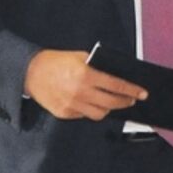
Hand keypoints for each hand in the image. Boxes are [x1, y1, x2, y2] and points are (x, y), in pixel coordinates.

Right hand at [23, 49, 146, 120]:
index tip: (142, 93)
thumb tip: (116, 75)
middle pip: (111, 104)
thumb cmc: (56, 61)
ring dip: (108, 109)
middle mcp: (80, 92)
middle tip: (131, 100)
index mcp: (85, 75)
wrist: (30, 72)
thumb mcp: (80, 57)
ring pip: (99, 114)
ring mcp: (72, 105)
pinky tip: (91, 103)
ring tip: (111, 102)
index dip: (132, 90)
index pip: (116, 86)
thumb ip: (98, 66)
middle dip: (124, 102)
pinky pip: (84, 115)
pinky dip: (91, 110)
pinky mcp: (65, 114)